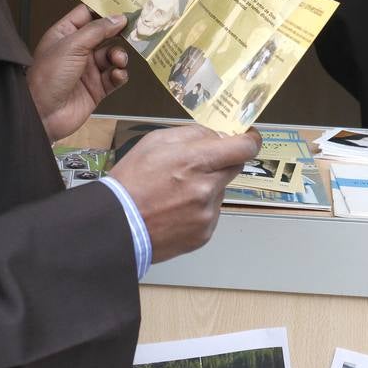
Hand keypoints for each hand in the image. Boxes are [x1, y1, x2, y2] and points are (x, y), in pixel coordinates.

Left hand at [27, 4, 129, 141]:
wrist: (43, 115)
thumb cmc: (48, 76)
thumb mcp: (71, 46)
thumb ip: (97, 30)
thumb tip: (118, 18)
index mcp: (65, 34)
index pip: (87, 14)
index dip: (104, 9)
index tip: (124, 4)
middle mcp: (77, 49)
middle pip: (104, 34)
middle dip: (118, 32)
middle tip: (134, 28)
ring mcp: (88, 69)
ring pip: (112, 55)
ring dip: (119, 55)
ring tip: (118, 60)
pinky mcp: (97, 88)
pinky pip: (115, 76)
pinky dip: (119, 74)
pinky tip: (116, 74)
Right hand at [108, 124, 261, 263]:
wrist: (116, 225)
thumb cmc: (131, 180)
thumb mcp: (155, 142)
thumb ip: (191, 134)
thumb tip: (216, 135)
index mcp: (196, 160)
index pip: (244, 148)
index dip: (250, 140)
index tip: (249, 138)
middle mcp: (207, 187)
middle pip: (234, 167)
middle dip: (221, 162)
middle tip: (197, 166)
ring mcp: (208, 213)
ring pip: (220, 191)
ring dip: (207, 187)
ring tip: (176, 193)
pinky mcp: (204, 233)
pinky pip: (211, 213)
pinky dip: (199, 209)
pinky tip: (176, 210)